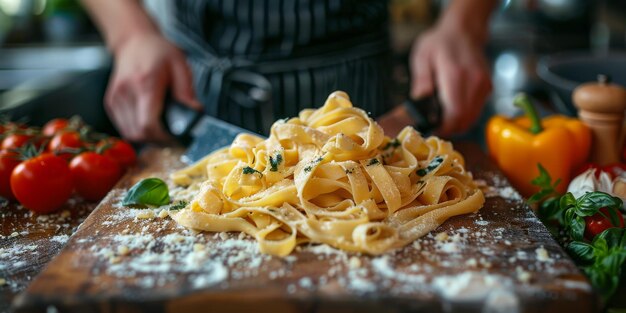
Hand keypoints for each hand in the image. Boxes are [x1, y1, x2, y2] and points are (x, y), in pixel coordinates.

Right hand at [105, 32, 201, 141]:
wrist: (134, 42)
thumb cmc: (159, 52)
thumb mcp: (179, 66)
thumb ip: (186, 92)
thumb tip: (195, 112)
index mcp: (144, 84)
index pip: (148, 124)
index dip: (163, 137)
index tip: (176, 138)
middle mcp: (126, 93)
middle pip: (138, 133)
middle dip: (157, 141)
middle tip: (173, 137)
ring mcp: (115, 99)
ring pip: (129, 134)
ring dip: (147, 138)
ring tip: (162, 132)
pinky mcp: (111, 103)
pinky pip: (123, 128)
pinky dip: (137, 131)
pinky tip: (149, 124)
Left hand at [410, 20, 491, 135]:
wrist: (464, 30)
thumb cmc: (440, 43)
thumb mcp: (422, 57)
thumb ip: (421, 81)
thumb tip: (420, 103)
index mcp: (456, 75)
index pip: (455, 114)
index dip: (443, 128)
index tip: (431, 129)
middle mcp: (474, 82)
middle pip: (465, 120)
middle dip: (449, 129)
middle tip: (434, 126)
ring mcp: (484, 85)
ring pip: (472, 119)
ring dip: (457, 124)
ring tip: (442, 119)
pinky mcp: (488, 88)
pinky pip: (477, 111)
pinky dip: (465, 115)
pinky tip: (452, 109)